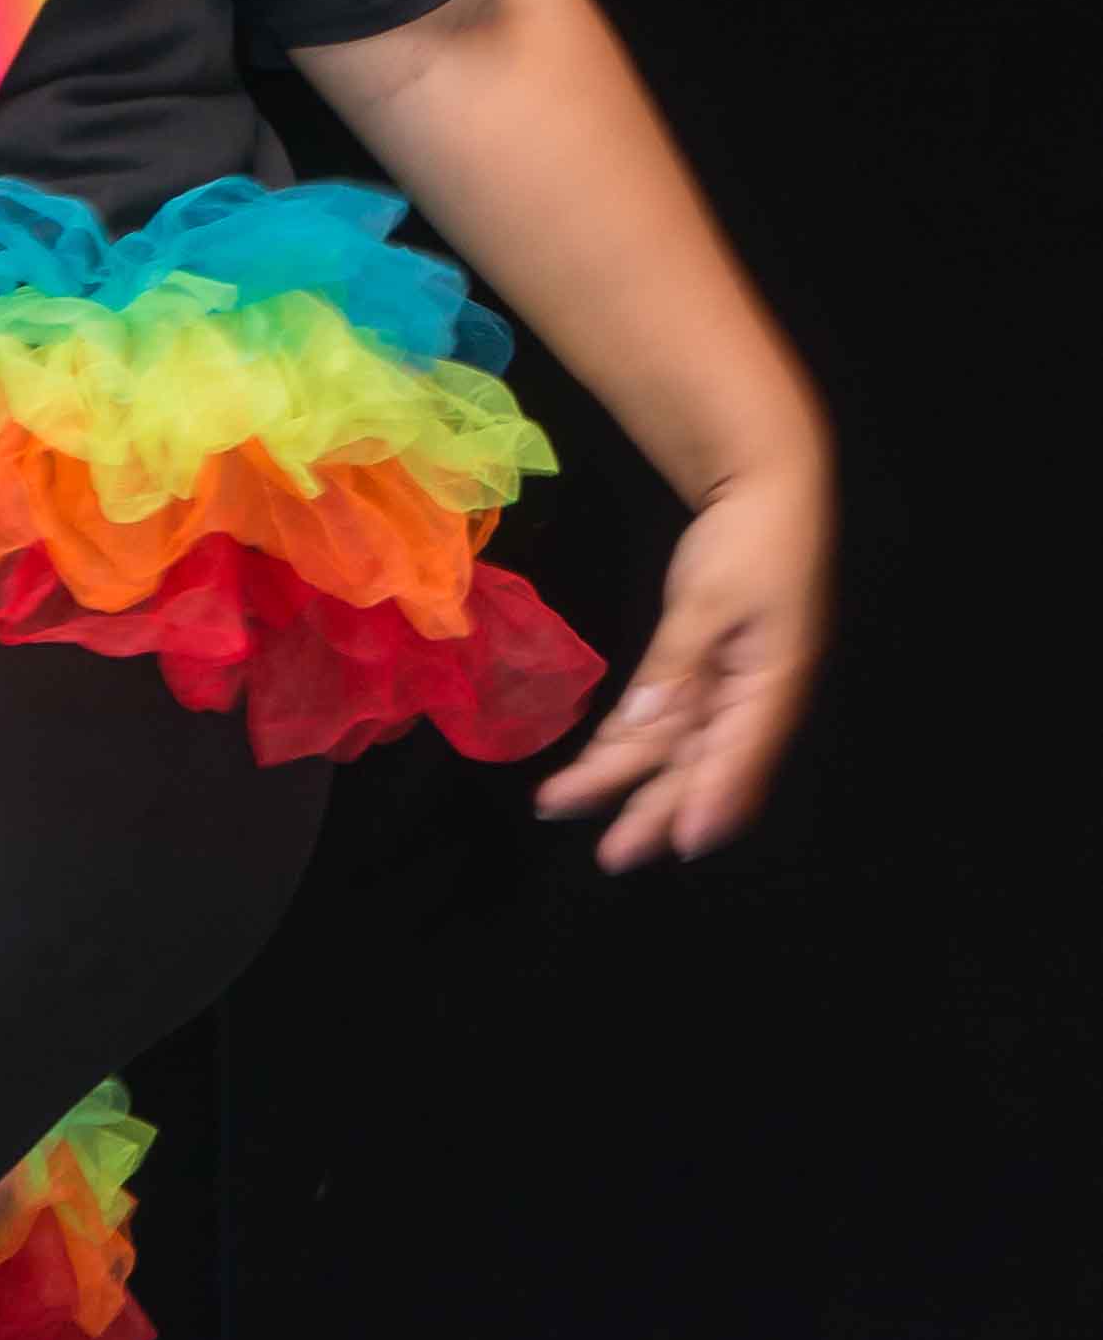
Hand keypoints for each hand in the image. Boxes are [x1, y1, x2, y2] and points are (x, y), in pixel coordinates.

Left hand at [533, 447, 834, 871]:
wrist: (767, 483)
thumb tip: (646, 726)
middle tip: (612, 856)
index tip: (680, 843)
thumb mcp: (710, 598)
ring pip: (675, 745)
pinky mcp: (705, 665)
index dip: (711, 801)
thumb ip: (676, 665)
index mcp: (774, 680)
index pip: (739, 754)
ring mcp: (729, 682)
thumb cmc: (754, 537)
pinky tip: (592, 766)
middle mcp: (753, 693)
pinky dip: (629, 740)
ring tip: (566, 804)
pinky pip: (665, 716)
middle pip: (702, 763)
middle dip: (655, 809)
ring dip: (624, 776)